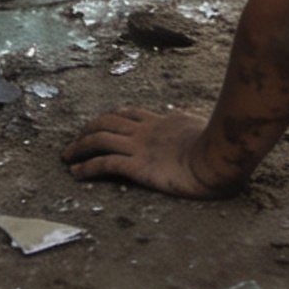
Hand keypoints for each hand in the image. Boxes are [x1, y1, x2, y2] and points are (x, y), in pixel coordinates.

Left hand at [62, 108, 242, 198]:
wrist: (220, 156)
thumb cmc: (222, 147)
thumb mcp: (209, 130)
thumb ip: (199, 128)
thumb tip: (205, 123)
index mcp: (164, 121)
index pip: (131, 115)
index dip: (113, 119)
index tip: (101, 126)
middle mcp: (147, 130)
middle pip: (108, 121)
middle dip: (88, 129)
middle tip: (75, 140)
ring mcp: (140, 146)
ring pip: (99, 138)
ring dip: (79, 146)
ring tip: (66, 156)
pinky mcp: (137, 166)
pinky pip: (104, 164)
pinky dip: (86, 167)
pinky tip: (75, 173)